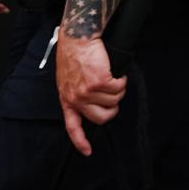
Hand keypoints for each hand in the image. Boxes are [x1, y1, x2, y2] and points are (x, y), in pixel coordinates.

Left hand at [54, 31, 125, 155]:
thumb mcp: (68, 79)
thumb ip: (77, 93)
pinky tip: (115, 72)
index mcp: (67, 100)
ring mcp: (88, 91)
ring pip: (114, 101)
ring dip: (118, 89)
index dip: (81, 141)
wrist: (77, 38)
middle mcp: (77, 99)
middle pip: (102, 117)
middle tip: (113, 96)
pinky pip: (119, 87)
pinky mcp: (100, 81)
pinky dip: (121, 80)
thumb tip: (92, 102)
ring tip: (112, 77)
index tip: (88, 151)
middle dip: (112, 108)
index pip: (72, 127)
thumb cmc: (74, 55)